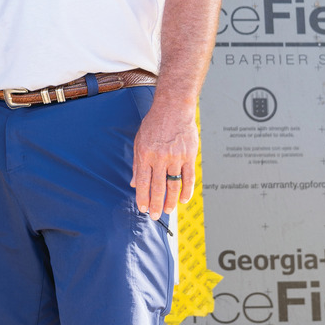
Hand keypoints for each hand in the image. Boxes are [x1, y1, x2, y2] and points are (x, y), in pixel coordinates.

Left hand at [131, 103, 197, 219]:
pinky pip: (189, 178)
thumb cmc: (154, 124)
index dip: (142, 198)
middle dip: (155, 204)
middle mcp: (160, 157)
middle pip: (158, 187)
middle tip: (154, 216)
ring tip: (167, 211)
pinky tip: (183, 200)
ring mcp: (176, 157)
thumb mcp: (139, 141)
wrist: (173, 108)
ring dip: (170, 201)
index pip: (143, 182)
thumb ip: (137, 164)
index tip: (142, 209)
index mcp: (145, 154)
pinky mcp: (189, 156)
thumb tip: (134, 183)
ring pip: (173, 185)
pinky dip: (187, 191)